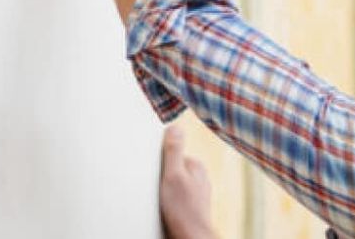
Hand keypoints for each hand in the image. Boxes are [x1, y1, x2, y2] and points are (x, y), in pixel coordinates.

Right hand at [159, 124, 217, 238]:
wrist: (191, 237)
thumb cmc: (182, 210)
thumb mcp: (173, 175)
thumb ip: (174, 151)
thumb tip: (176, 126)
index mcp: (196, 165)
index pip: (172, 153)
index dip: (159, 161)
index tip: (154, 172)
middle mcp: (199, 177)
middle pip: (172, 168)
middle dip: (161, 176)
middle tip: (158, 189)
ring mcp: (196, 192)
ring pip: (173, 184)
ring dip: (164, 190)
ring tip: (162, 201)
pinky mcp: (191, 205)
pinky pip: (175, 197)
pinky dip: (168, 201)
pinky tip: (165, 208)